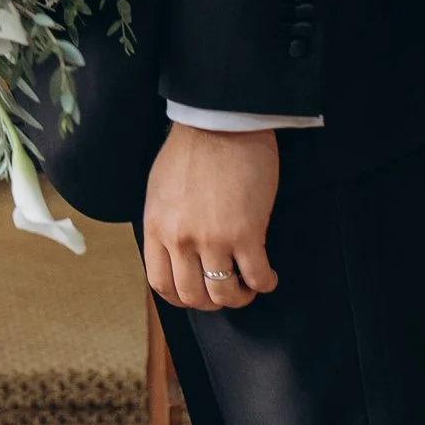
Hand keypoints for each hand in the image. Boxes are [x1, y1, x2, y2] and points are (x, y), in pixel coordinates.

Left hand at [143, 122, 279, 311]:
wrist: (221, 123)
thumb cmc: (192, 149)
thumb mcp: (160, 190)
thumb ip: (165, 223)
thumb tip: (176, 249)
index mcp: (156, 227)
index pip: (161, 283)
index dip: (181, 298)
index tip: (195, 296)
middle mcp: (180, 239)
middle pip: (193, 295)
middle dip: (211, 302)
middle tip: (225, 292)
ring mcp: (213, 239)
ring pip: (224, 292)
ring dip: (239, 297)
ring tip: (248, 287)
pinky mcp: (247, 233)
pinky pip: (257, 276)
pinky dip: (265, 283)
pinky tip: (268, 277)